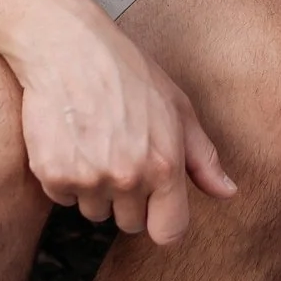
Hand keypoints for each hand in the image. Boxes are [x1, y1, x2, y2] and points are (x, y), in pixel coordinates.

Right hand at [8, 5, 233, 244]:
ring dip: (95, 190)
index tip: (154, 204)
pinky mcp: (52, 174)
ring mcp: (88, 178)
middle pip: (129, 225)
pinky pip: (63, 199)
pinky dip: (65, 178)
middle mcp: (127, 177)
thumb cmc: (128, 71)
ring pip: (94, 213)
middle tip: (121, 154)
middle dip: (128, 199)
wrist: (68, 47)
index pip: (168, 233)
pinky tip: (72, 142)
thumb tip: (228, 192)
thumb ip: (204, 157)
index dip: (161, 220)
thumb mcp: (178, 107)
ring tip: (95, 143)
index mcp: (165, 165)